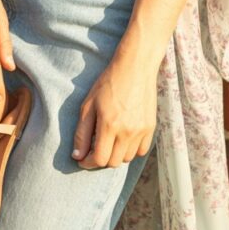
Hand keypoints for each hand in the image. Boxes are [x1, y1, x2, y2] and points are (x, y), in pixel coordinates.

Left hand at [71, 54, 156, 169]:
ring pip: (127, 158)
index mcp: (109, 125)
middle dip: (100, 159)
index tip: (82, 159)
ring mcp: (141, 131)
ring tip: (109, 140)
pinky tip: (123, 138)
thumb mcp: (88, 104)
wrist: (135, 67)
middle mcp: (127, 131)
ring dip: (115, 154)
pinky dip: (130, 150)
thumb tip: (77, 156)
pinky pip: (141, 151)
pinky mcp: (151, 127)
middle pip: (113, 162)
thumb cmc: (108, 82)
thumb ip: (82, 133)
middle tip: (94, 148)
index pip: (99, 159)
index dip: (88, 162)